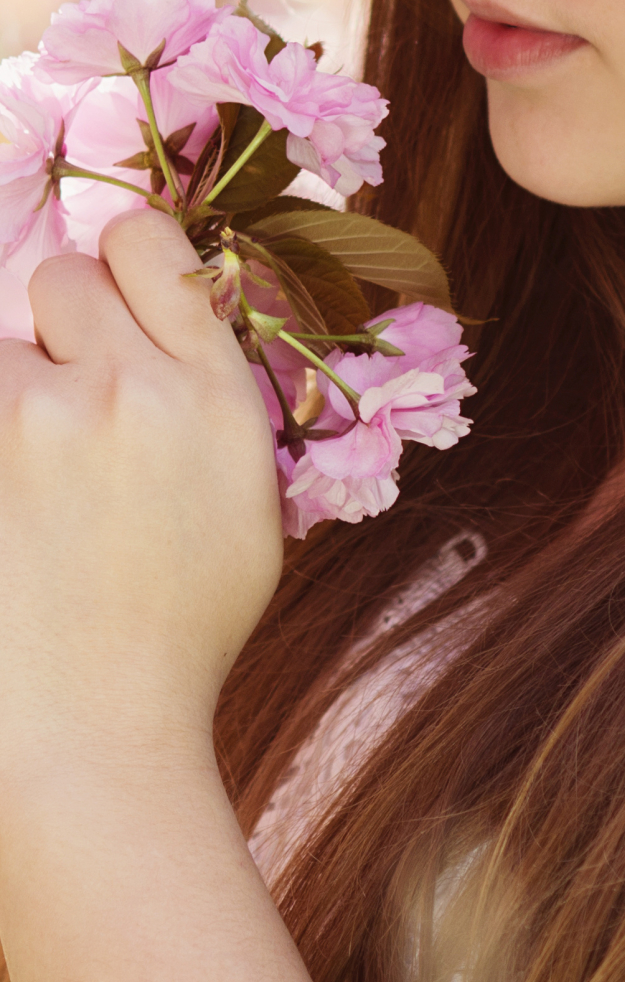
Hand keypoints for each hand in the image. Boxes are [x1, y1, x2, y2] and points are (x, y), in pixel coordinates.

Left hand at [0, 209, 282, 770]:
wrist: (95, 736)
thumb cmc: (172, 637)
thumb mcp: (243, 512)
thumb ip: (209, 404)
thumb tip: (161, 327)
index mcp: (216, 397)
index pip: (152, 245)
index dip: (123, 264)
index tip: (113, 308)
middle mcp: (133, 389)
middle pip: (65, 279)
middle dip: (60, 335)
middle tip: (64, 421)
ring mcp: (39, 421)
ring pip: (0, 351)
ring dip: (9, 403)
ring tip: (30, 493)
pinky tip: (14, 517)